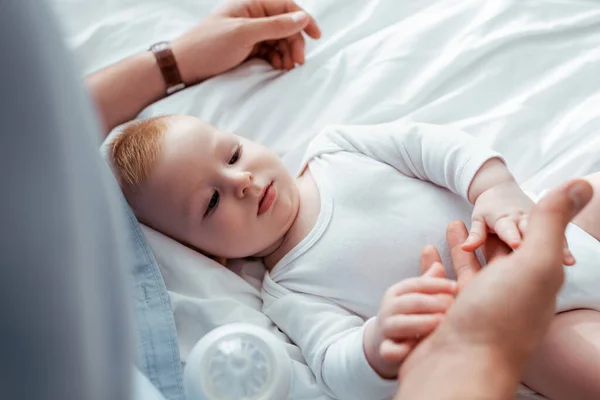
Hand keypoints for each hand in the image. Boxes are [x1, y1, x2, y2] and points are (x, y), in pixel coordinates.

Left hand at [172, 0, 321, 83]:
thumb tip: (302, 17)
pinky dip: (277, 60)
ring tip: (287, 68)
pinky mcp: (246, 49)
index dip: (303, 20)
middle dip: (294, 42)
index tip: (316, 37)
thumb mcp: (244, 34)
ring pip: (278, 40)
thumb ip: (275, 25)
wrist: (183, 67)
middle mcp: (251, 16)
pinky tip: (278, 68)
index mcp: (250, 4)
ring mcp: (249, 33)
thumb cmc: (209, 46)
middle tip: (297, 63)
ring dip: (287, 53)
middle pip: (285, 25)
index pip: (286, 6)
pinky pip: (269, 52)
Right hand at [364, 262, 456, 377]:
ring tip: (442, 323)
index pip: (416, 284)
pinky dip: (401, 350)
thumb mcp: (416, 296)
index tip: (456, 287)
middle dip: (432, 303)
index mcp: (397, 292)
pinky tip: (417, 348)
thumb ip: (428, 280)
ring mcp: (386, 330)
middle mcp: (389, 309)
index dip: (436, 284)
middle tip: (453, 306)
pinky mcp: (385, 351)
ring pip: (400, 324)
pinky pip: (390, 351)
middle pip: (410, 302)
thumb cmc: (408, 315)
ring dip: (421, 323)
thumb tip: (434, 255)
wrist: (385, 342)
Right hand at [398, 179, 592, 396]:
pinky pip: (443, 284)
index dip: (516, 222)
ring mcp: (476, 307)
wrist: (460, 368)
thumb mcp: (536, 262)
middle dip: (484, 234)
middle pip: (496, 256)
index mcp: (531, 281)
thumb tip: (582, 183)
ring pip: (468, 270)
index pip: (525, 243)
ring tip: (449, 226)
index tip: (506, 203)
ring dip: (459, 247)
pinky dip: (436, 265)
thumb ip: (553, 221)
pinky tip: (427, 254)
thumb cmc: (501, 319)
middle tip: (467, 215)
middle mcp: (505, 294)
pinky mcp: (448, 316)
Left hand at [464, 159, 573, 264]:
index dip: (512, 236)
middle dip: (538, 242)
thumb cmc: (487, 208)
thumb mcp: (478, 219)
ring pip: (547, 232)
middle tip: (546, 257)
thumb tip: (465, 248)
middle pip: (531, 231)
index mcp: (502, 218)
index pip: (507, 228)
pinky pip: (555, 234)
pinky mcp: (545, 221)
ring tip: (565, 261)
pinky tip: (569, 260)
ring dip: (557, 245)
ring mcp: (535, 219)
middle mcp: (521, 218)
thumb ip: (475, 235)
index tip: (516, 245)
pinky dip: (563, 245)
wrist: (500, 188)